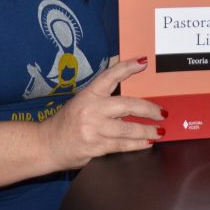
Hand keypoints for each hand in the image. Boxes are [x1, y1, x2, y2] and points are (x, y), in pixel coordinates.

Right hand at [40, 57, 165, 170]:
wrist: (46, 144)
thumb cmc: (67, 122)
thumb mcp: (81, 101)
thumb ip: (102, 96)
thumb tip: (128, 89)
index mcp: (88, 94)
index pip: (110, 76)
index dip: (127, 67)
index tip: (143, 62)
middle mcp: (91, 109)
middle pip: (127, 105)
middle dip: (149, 109)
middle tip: (162, 112)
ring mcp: (93, 129)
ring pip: (128, 129)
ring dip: (147, 131)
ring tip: (160, 131)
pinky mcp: (96, 147)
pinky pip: (122, 146)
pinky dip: (137, 144)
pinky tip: (147, 142)